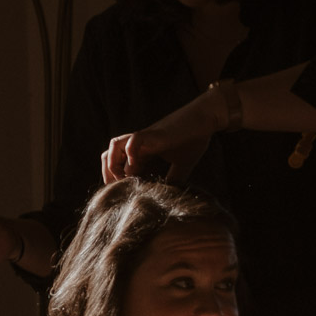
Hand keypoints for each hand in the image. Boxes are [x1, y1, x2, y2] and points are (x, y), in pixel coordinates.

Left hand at [102, 89, 225, 183]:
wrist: (206, 118)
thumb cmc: (194, 139)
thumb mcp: (182, 164)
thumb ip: (174, 179)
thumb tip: (169, 197)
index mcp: (143, 151)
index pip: (118, 164)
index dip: (115, 180)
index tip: (122, 195)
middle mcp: (139, 144)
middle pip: (109, 155)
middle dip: (108, 174)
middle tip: (119, 190)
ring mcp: (145, 138)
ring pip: (115, 146)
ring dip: (114, 163)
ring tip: (125, 178)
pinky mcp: (154, 133)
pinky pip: (134, 140)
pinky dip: (130, 152)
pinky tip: (137, 167)